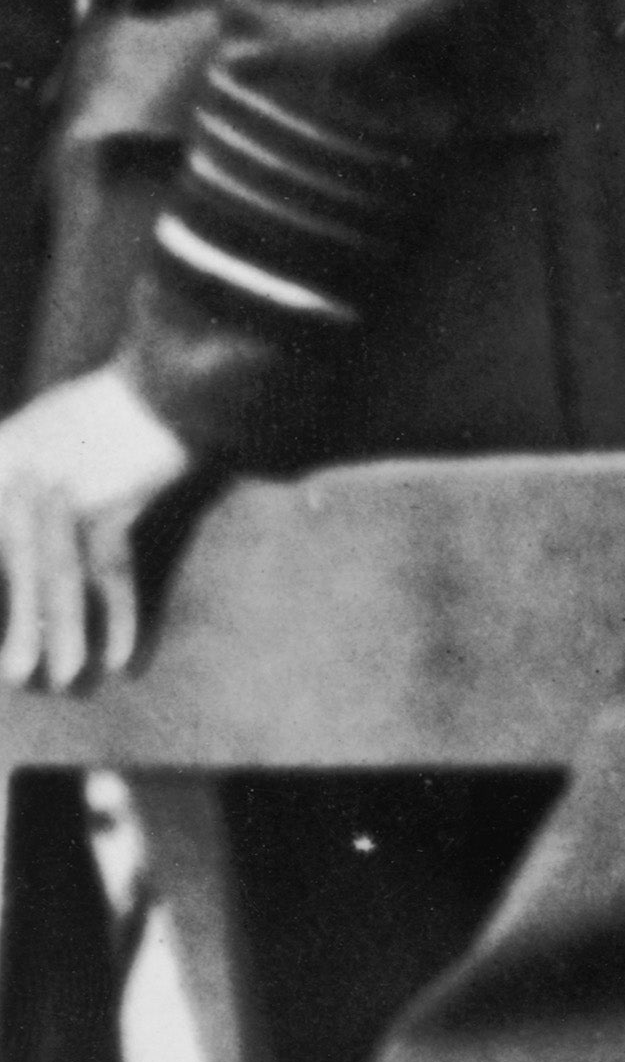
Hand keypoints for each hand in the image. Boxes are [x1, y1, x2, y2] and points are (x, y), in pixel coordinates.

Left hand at [0, 368, 191, 691]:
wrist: (170, 383)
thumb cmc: (112, 408)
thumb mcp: (38, 431)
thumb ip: (18, 469)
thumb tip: (25, 545)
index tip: (2, 635)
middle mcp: (17, 471)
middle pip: (11, 562)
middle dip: (14, 621)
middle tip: (13, 675)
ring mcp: (63, 487)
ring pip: (56, 574)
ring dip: (58, 632)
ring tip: (58, 678)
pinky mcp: (112, 500)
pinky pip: (111, 571)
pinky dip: (119, 616)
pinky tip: (119, 655)